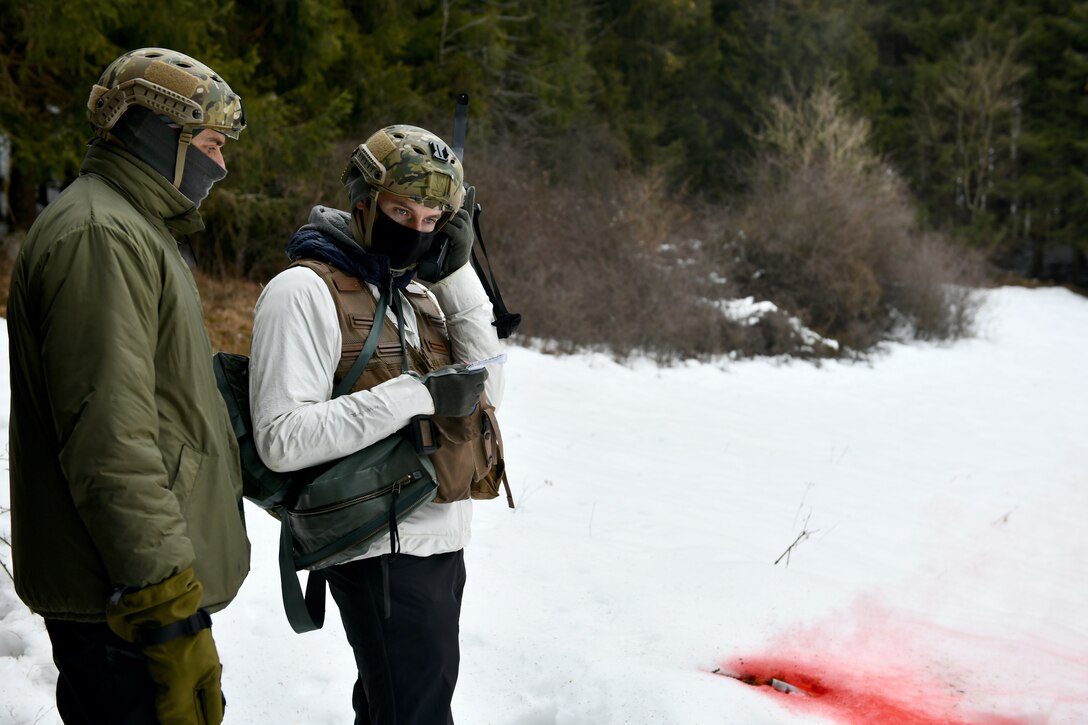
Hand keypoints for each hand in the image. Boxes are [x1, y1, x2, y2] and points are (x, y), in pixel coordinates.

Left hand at [106, 568, 224, 724]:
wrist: (160, 609)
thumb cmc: (174, 647)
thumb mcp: (177, 684)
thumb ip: (180, 712)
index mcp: (211, 678)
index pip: (213, 713)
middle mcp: (202, 669)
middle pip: (198, 702)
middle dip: (187, 716)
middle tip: (171, 722)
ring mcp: (187, 658)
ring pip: (182, 689)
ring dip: (171, 703)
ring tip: (158, 712)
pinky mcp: (170, 651)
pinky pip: (168, 677)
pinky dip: (161, 689)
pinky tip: (151, 693)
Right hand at [420, 363, 487, 416]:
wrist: (426, 397)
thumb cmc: (437, 380)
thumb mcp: (450, 369)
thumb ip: (464, 368)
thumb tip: (474, 368)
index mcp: (468, 380)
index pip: (484, 375)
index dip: (481, 372)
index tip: (477, 372)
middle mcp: (470, 392)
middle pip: (481, 386)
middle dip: (476, 382)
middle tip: (467, 381)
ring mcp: (467, 403)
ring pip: (476, 396)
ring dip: (472, 392)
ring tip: (460, 391)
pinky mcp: (464, 411)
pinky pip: (471, 404)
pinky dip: (467, 401)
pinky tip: (457, 398)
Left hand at [439, 185, 475, 277]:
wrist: (453, 273)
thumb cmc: (446, 257)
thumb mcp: (445, 240)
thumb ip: (443, 229)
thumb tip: (433, 221)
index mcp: (465, 228)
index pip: (469, 209)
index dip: (469, 198)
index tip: (470, 187)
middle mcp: (468, 230)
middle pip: (461, 212)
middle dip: (450, 208)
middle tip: (439, 204)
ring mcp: (467, 235)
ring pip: (457, 218)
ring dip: (446, 217)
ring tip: (437, 216)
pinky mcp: (463, 241)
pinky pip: (453, 229)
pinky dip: (445, 227)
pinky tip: (439, 229)